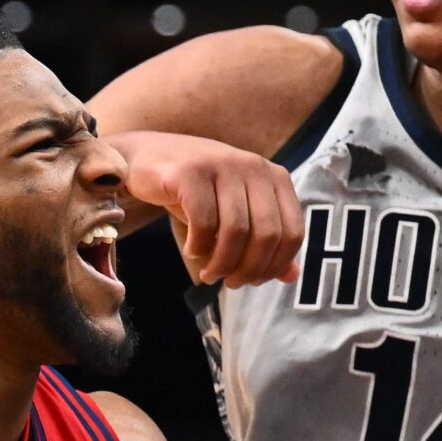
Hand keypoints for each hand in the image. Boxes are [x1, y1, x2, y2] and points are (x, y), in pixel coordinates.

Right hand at [118, 132, 303, 287]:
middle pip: (267, 235)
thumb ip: (266, 242)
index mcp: (275, 176)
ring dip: (221, 263)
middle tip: (229, 281)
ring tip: (209, 273)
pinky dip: (199, 246)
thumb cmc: (199, 191)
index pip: (292, 232)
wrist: (150, 159)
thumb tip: (292, 276)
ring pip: (235, 231)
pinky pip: (204, 222)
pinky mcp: (190, 171)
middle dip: (248, 269)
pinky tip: (192, 250)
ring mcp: (222, 164)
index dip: (275, 265)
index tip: (253, 280)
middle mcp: (254, 166)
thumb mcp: (238, 213)